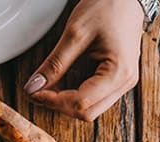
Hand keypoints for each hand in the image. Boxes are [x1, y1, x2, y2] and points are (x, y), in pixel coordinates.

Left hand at [24, 0, 144, 120]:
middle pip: (86, 112)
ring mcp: (123, 83)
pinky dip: (75, 94)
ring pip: (90, 108)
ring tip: (47, 85)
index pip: (81, 103)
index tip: (34, 92)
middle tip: (38, 91)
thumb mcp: (75, 34)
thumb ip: (54, 64)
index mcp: (119, 73)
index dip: (53, 101)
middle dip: (59, 105)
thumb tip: (34, 86)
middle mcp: (125, 83)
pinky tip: (62, 81)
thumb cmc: (108, 7)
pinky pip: (94, 97)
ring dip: (66, 101)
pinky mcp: (117, 79)